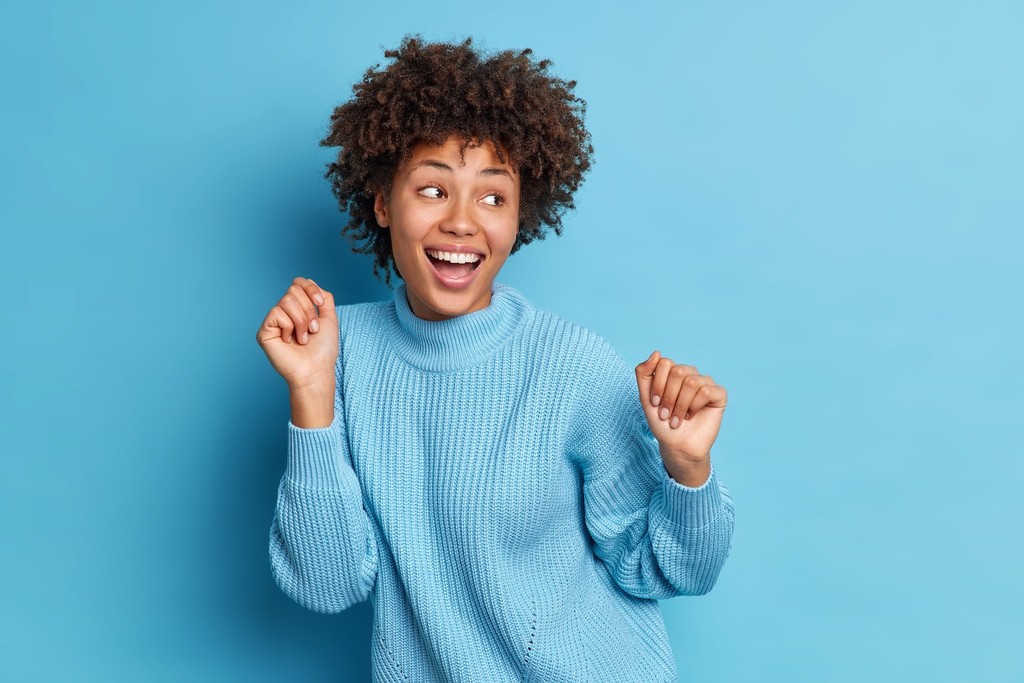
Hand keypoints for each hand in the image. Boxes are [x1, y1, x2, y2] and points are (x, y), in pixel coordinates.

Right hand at [255, 277, 337, 389]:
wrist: (315, 369)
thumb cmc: (323, 349)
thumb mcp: (329, 318)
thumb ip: (323, 298)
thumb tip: (310, 281)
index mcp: (298, 309)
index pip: (298, 283)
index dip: (310, 289)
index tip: (320, 303)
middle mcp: (284, 313)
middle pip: (293, 290)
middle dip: (308, 310)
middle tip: (312, 329)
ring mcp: (273, 321)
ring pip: (286, 300)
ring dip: (301, 320)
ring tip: (303, 337)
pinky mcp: (264, 331)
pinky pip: (276, 313)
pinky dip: (289, 327)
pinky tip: (289, 340)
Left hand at [635, 350, 726, 484]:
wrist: (676, 445)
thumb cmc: (662, 423)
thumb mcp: (645, 397)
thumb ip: (644, 373)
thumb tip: (656, 352)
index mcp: (673, 372)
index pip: (664, 363)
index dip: (658, 384)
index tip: (654, 403)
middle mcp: (690, 374)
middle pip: (678, 371)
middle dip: (668, 396)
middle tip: (666, 414)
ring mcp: (706, 382)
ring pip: (692, 381)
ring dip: (680, 405)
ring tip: (677, 419)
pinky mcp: (718, 394)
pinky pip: (706, 391)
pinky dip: (694, 406)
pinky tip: (692, 416)